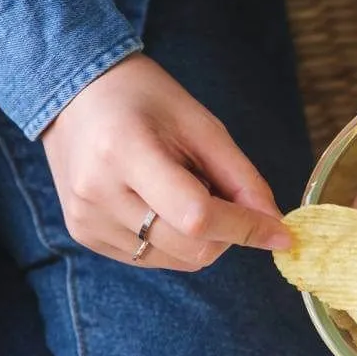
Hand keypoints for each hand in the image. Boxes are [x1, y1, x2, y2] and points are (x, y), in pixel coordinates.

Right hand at [41, 54, 289, 269]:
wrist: (76, 95)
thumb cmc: (145, 100)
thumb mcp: (201, 125)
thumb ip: (241, 177)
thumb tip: (274, 225)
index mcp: (125, 152)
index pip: (197, 215)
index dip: (245, 228)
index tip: (281, 233)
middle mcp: (98, 193)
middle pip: (191, 247)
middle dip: (226, 232)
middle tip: (220, 192)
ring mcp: (86, 220)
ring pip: (177, 260)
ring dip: (200, 237)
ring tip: (181, 190)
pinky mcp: (85, 236)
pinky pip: (152, 259)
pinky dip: (174, 241)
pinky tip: (159, 202)